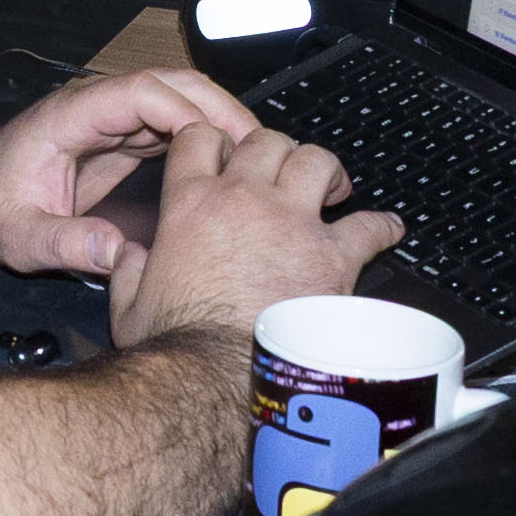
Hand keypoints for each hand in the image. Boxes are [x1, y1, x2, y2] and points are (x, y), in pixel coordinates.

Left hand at [0, 64, 260, 281]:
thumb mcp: (20, 236)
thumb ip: (64, 244)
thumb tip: (115, 254)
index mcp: (70, 117)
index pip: (139, 92)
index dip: (183, 112)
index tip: (217, 145)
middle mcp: (96, 107)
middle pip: (171, 85)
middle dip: (218, 109)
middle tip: (258, 148)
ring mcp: (113, 118)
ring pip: (179, 99)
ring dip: (220, 120)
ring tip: (257, 157)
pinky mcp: (124, 135)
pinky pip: (175, 123)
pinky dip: (208, 137)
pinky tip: (233, 164)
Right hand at [105, 121, 389, 354]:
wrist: (219, 378)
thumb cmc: (176, 346)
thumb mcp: (129, 303)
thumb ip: (128, 269)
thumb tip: (128, 256)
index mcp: (189, 205)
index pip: (200, 137)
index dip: (213, 139)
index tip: (223, 154)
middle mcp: (243, 201)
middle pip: (265, 140)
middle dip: (273, 150)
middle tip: (280, 172)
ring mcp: (291, 224)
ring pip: (316, 160)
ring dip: (323, 170)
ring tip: (327, 186)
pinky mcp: (332, 256)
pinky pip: (368, 227)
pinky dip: (381, 227)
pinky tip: (387, 230)